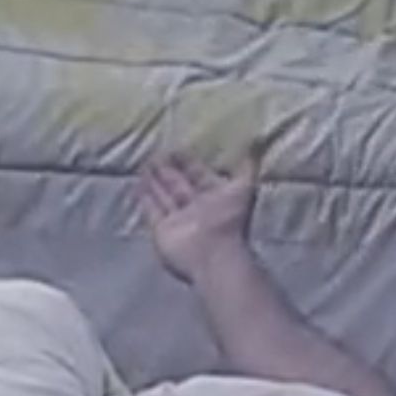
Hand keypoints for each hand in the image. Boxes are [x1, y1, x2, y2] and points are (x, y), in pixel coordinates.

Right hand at [139, 152, 257, 282]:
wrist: (214, 255)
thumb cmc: (230, 220)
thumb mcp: (245, 186)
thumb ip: (249, 163)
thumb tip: (259, 140)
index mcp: (215, 195)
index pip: (198, 174)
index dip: (188, 162)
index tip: (176, 149)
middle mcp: (196, 207)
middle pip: (178, 184)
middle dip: (167, 170)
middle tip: (155, 154)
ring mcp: (178, 220)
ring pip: (164, 196)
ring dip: (154, 182)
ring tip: (143, 165)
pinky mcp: (162, 231)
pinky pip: (152, 211)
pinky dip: (145, 199)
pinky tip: (137, 185)